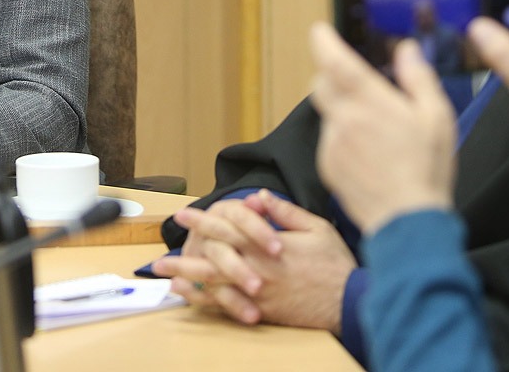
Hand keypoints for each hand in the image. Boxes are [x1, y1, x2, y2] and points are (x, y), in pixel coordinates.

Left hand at [154, 191, 355, 331]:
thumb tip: (259, 197)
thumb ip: (284, 211)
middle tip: (160, 254)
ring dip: (187, 280)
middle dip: (184, 255)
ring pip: (214, 286)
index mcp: (265, 246)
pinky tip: (190, 297)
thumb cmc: (334, 262)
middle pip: (211, 260)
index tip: (183, 214)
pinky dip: (205, 301)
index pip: (227, 230)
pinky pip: (226, 307)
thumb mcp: (315, 227)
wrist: (348, 300)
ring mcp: (256, 293)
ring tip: (165, 277)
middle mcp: (255, 269)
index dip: (203, 221)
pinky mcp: (260, 311)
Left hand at [310, 23, 455, 235]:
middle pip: (321, 84)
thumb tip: (406, 49)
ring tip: (377, 134)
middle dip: (333, 77)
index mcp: (370, 102)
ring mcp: (332, 145)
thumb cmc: (427, 168)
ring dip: (344, 113)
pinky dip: (344, 140)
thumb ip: (418, 77)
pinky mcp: (327, 167)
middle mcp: (344, 120)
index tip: (320, 31)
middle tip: (359, 85)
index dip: (323, 42)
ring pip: (328, 115)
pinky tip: (370, 156)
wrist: (408, 221)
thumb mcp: (437, 116)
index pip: (335, 61)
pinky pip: (330, 142)